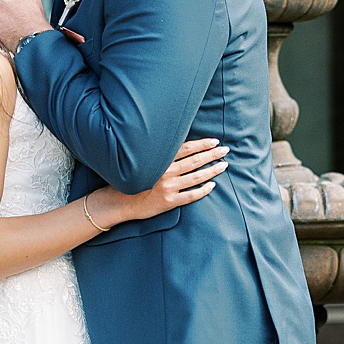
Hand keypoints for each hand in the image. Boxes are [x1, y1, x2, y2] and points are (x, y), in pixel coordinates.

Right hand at [88, 139, 228, 228]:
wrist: (118, 202)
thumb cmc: (130, 179)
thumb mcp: (143, 161)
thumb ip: (160, 155)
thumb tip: (178, 146)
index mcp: (160, 160)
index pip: (186, 148)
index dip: (202, 144)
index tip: (215, 141)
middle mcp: (165, 172)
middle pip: (195, 161)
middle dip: (212, 155)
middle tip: (226, 150)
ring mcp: (168, 188)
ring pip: (197, 177)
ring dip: (213, 170)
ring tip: (224, 165)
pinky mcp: (169, 202)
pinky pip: (192, 196)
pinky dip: (204, 190)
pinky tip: (213, 185)